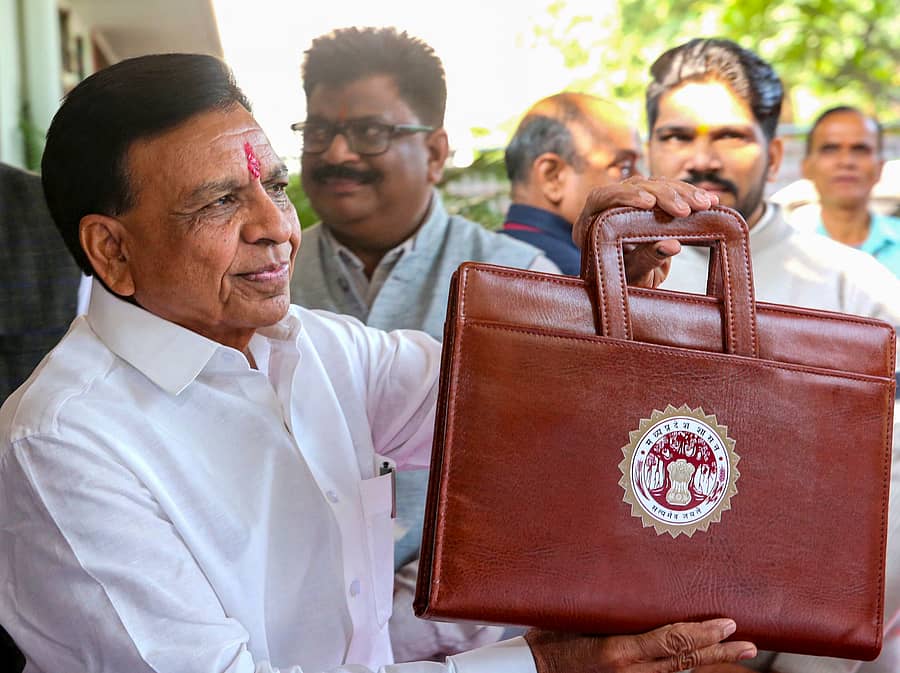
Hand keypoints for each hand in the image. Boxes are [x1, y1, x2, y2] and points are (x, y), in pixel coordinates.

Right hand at [525, 618, 755, 672]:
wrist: (535, 668)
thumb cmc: (551, 635)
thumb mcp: (580, 617)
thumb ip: (613, 609)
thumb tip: (640, 588)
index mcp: (618, 650)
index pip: (671, 642)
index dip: (702, 634)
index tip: (727, 624)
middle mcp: (630, 671)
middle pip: (685, 663)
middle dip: (720, 653)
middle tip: (748, 645)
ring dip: (712, 663)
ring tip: (738, 653)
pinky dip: (686, 670)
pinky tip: (702, 665)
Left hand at [571, 177, 719, 287]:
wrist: (637, 286)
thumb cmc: (628, 284)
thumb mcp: (634, 276)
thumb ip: (646, 259)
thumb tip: (672, 245)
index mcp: (590, 223)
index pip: (602, 198)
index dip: (625, 196)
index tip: (649, 202)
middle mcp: (607, 207)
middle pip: (633, 186)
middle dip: (663, 195)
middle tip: (687, 210)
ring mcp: (629, 201)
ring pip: (655, 184)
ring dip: (683, 192)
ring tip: (706, 204)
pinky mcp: (650, 201)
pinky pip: (670, 191)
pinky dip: (691, 195)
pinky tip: (711, 201)